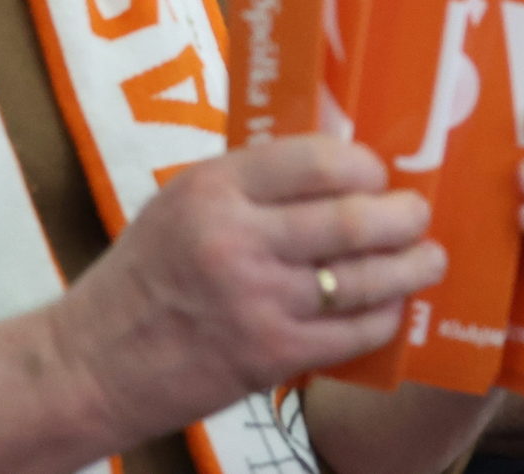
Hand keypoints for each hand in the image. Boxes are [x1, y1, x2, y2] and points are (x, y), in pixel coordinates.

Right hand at [51, 137, 443, 440]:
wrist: (94, 363)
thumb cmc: (144, 274)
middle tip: (417, 212)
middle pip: (351, 219)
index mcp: (214, 189)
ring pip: (363, 278)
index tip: (377, 171)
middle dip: (402, 215)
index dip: (363, 164)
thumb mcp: (182, 202)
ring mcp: (259, 302)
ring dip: (410, 267)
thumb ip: (251, 182)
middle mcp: (238, 241)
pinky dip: (383, 317)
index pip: (315, 160)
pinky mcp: (271, 356)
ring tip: (429, 257)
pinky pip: (352, 333)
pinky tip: (393, 306)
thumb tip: (335, 162)